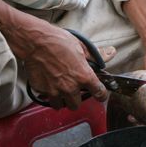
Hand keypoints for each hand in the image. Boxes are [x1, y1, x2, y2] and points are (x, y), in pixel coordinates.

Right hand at [0, 0, 116, 109]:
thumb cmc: (58, 41)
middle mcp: (70, 87)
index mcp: (84, 76)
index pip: (99, 94)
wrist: (34, 41)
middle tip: (74, 90)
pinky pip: (47, 97)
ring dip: (62, 100)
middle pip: (77, 105)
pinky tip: (48, 83)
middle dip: (77, 98)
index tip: (100, 94)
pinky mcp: (42, 90)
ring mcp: (55, 91)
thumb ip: (96, 55)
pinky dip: (48, 94)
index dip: (101, 95)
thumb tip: (111, 53)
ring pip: (61, 105)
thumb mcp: (81, 46)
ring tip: (60, 90)